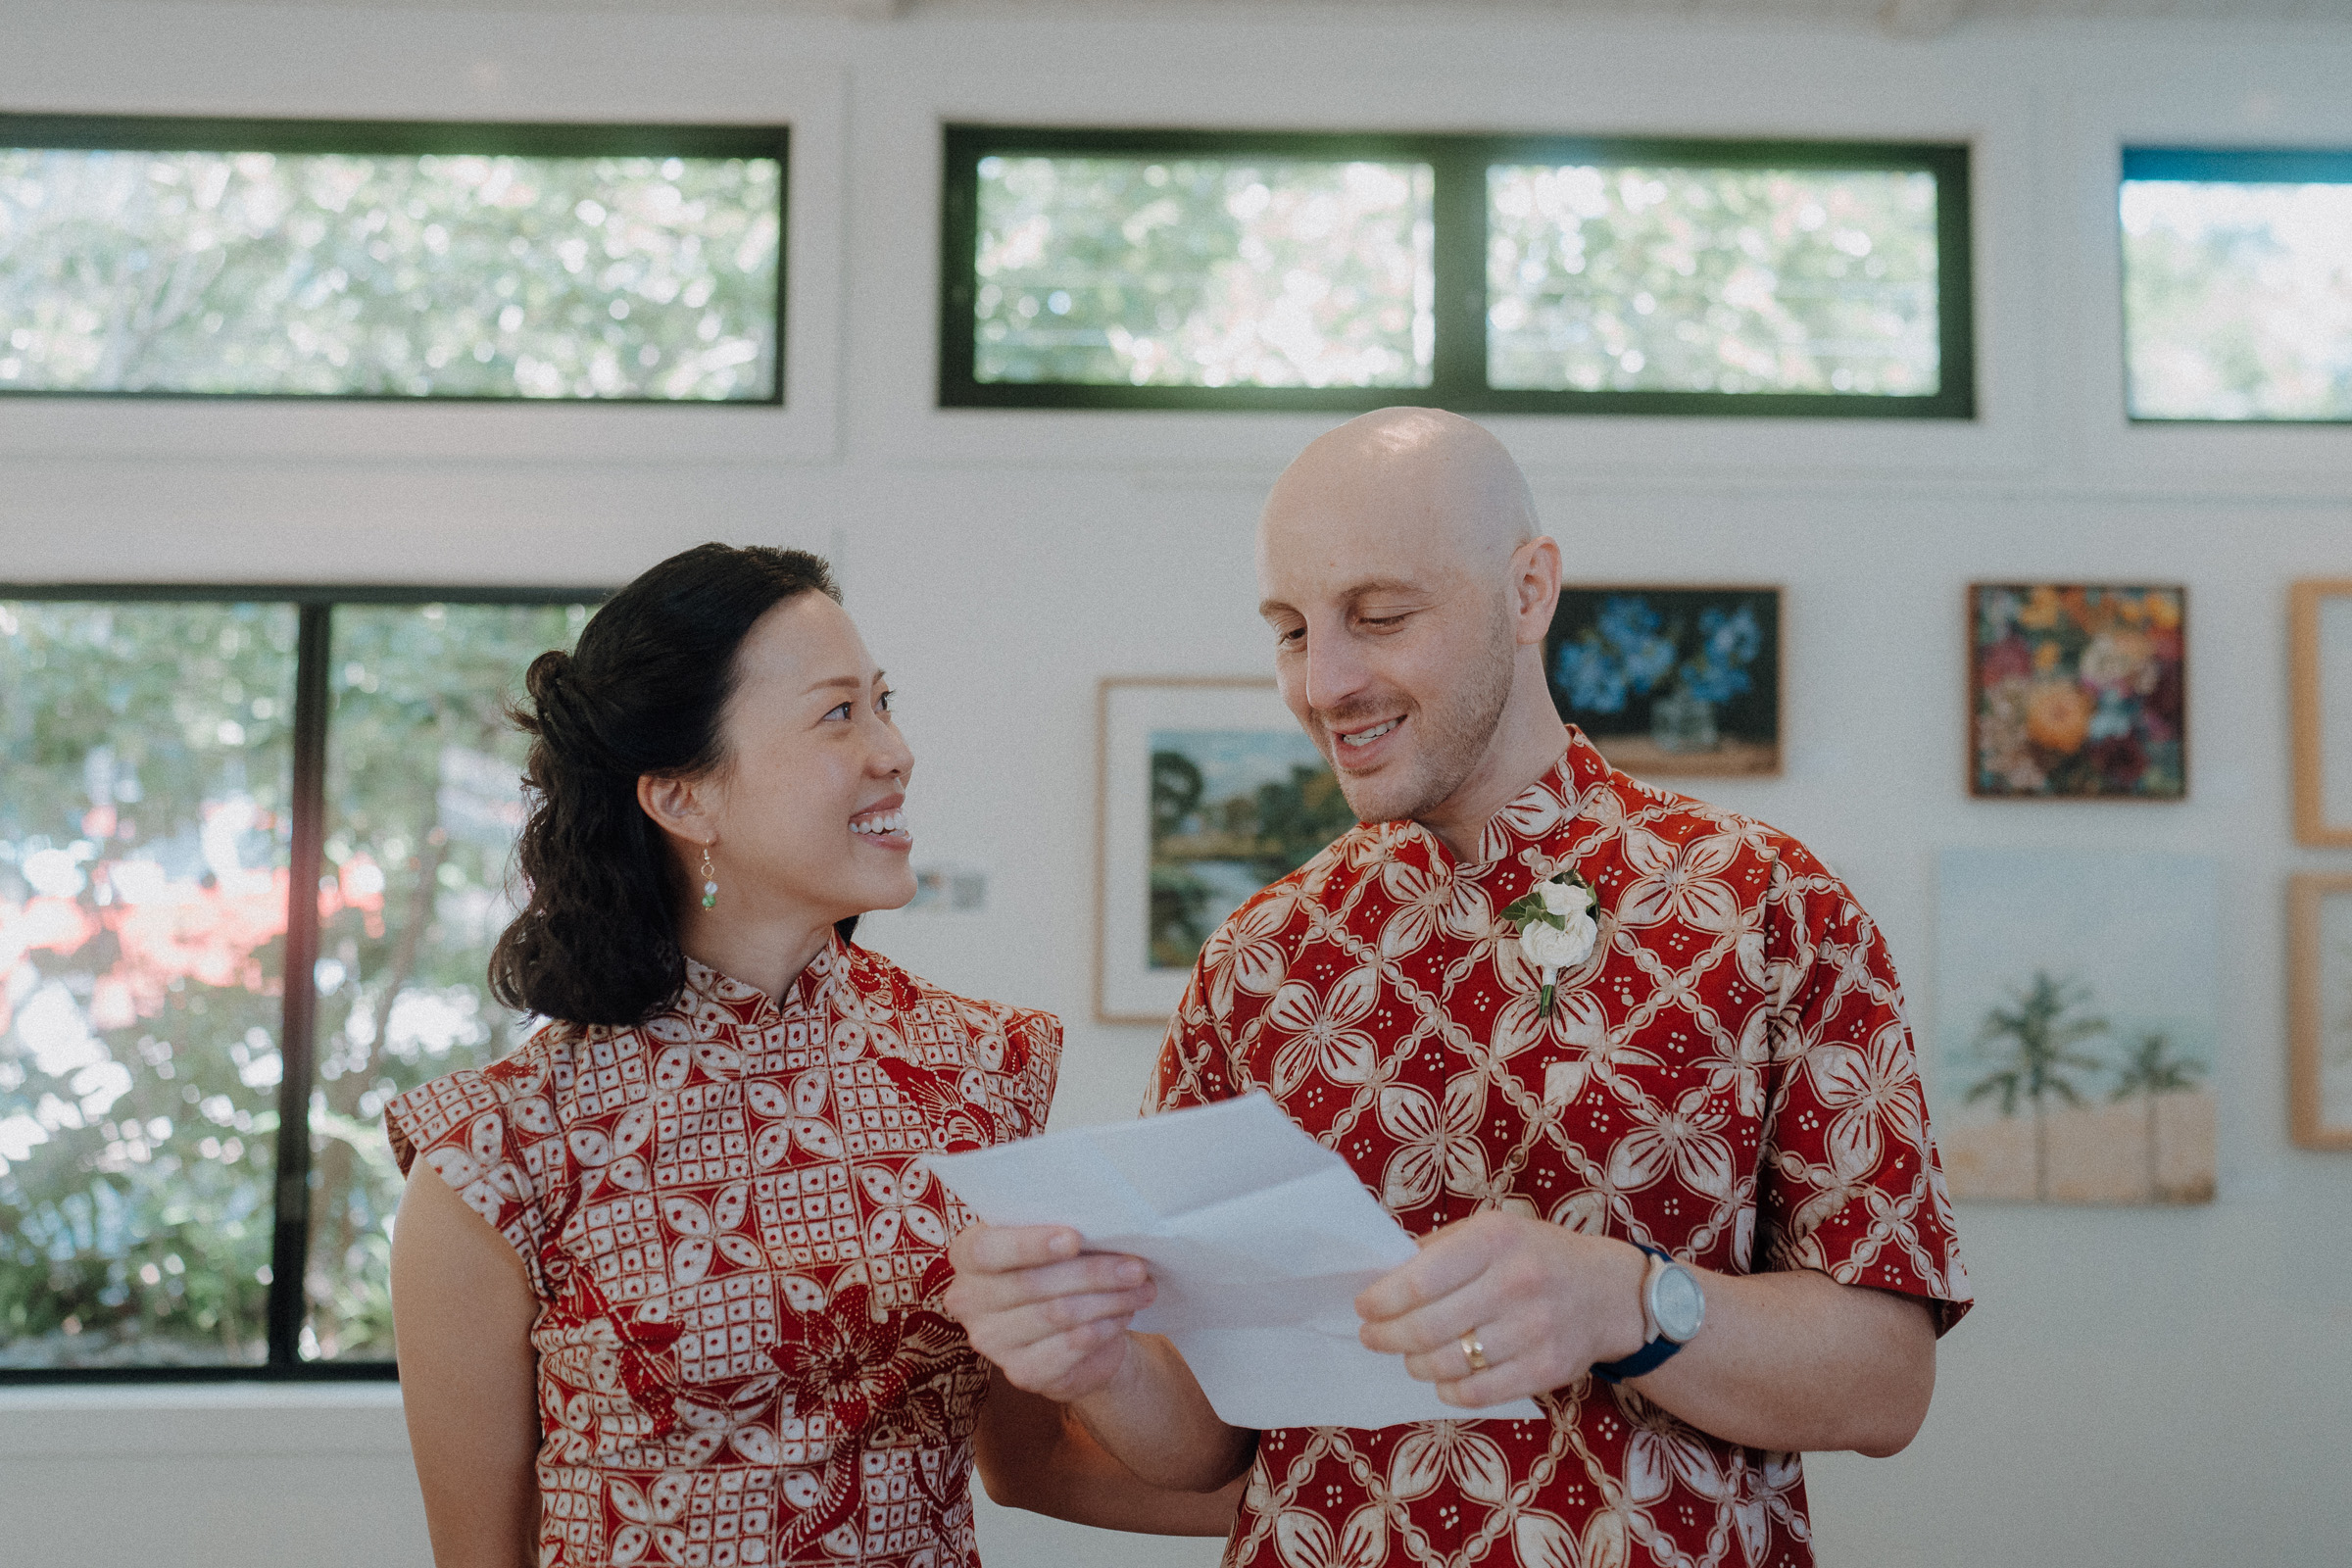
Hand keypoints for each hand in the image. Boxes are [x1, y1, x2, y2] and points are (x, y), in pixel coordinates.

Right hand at [943, 1223, 1155, 1401]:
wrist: (1074, 1331)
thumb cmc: (1061, 1269)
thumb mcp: (1055, 1243)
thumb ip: (1062, 1233)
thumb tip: (1105, 1228)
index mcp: (967, 1254)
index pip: (987, 1250)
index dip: (1029, 1245)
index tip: (1073, 1238)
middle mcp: (968, 1299)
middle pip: (1032, 1283)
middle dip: (1092, 1273)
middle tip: (1135, 1266)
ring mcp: (990, 1341)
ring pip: (1057, 1314)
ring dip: (1108, 1299)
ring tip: (1141, 1288)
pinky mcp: (1020, 1373)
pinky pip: (1068, 1347)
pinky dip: (1103, 1328)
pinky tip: (1123, 1316)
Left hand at [1353, 1212, 1651, 1407]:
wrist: (1607, 1292)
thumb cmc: (1535, 1256)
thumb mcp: (1493, 1230)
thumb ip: (1441, 1250)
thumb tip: (1383, 1277)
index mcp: (1495, 1240)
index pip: (1420, 1279)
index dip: (1382, 1299)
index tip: (1364, 1306)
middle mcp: (1516, 1283)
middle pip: (1428, 1327)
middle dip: (1387, 1336)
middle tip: (1372, 1337)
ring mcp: (1534, 1330)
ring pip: (1448, 1364)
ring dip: (1415, 1364)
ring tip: (1409, 1355)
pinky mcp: (1547, 1370)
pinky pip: (1478, 1393)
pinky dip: (1448, 1390)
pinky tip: (1441, 1378)